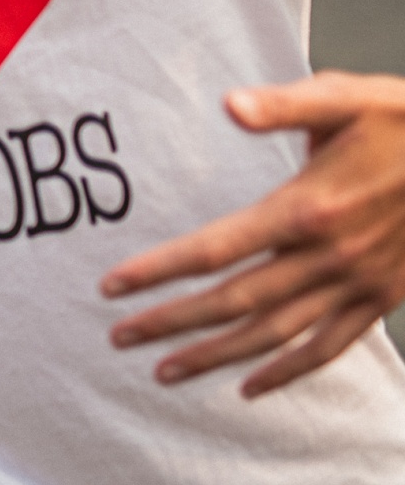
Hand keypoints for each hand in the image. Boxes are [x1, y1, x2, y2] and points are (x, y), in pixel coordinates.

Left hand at [102, 72, 404, 396]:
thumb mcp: (346, 97)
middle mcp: (327, 257)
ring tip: (164, 372)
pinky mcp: (382, 298)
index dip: (159, 270)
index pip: (214, 249)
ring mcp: (356, 284)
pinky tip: (250, 387)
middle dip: (170, 322)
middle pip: (232, 301)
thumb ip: (283, 105)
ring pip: (273, 334)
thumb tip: (230, 104)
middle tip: (117, 337)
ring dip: (216, 357)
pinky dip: (288, 371)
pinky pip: (329, 347)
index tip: (110, 286)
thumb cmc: (404, 120)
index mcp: (305, 208)